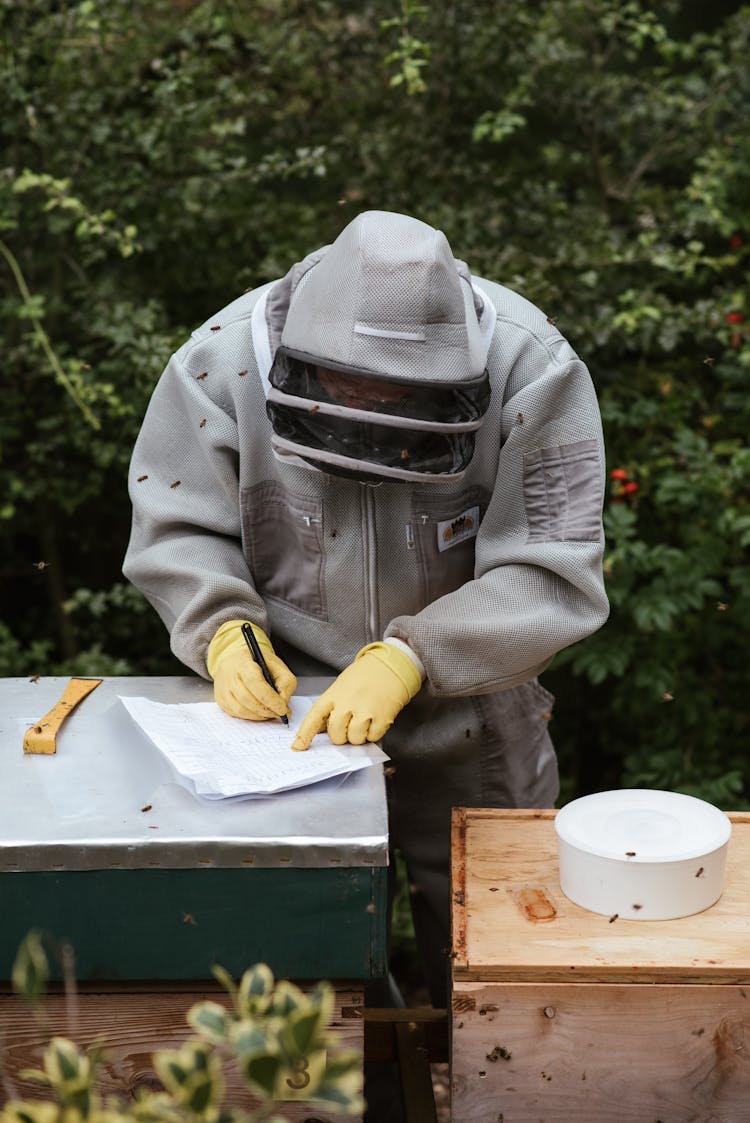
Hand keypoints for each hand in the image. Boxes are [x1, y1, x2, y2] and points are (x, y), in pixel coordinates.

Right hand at [207, 621, 296, 720]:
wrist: (237, 659)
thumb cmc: (258, 663)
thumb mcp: (277, 665)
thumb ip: (285, 683)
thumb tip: (284, 704)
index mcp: (243, 662)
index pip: (255, 683)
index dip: (270, 699)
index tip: (283, 709)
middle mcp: (229, 675)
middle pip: (247, 699)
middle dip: (266, 710)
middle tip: (280, 714)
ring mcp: (222, 688)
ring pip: (240, 710)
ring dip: (259, 716)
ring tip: (271, 713)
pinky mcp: (220, 699)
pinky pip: (235, 714)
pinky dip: (250, 717)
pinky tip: (259, 712)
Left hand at [292, 641, 421, 750]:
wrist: (390, 666)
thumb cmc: (365, 676)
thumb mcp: (341, 687)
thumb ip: (331, 707)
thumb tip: (321, 730)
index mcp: (334, 694)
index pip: (314, 717)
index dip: (305, 734)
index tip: (298, 746)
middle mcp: (347, 703)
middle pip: (336, 735)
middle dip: (341, 736)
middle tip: (349, 725)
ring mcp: (365, 711)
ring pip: (354, 739)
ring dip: (359, 736)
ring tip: (364, 720)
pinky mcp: (382, 717)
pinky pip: (373, 737)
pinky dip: (374, 733)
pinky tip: (375, 719)